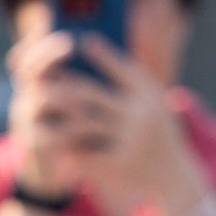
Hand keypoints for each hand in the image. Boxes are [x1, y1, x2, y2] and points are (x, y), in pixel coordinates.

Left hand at [7, 31, 193, 215]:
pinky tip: (50, 136)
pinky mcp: (121, 162)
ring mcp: (131, 140)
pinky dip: (69, 144)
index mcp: (151, 96)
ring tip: (41, 105)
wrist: (174, 175)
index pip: (123, 69)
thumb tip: (102, 54)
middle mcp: (142, 115)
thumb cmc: (158, 132)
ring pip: (84, 123)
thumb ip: (132, 83)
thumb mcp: (154, 103)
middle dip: (65, 85)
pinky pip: (87, 150)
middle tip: (43, 75)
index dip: (103, 54)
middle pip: (93, 95)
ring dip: (60, 114)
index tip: (83, 40)